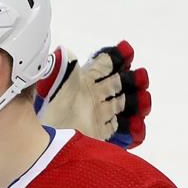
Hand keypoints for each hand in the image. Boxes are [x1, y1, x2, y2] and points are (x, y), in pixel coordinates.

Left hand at [36, 41, 151, 148]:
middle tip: (142, 77)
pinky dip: (131, 128)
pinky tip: (137, 125)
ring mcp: (95, 115)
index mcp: (81, 81)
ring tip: (144, 100)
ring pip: (121, 105)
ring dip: (135, 102)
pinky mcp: (97, 133)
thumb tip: (61, 51)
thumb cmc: (49, 105)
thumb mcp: (53, 79)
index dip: (115, 58)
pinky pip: (118, 129)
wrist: (43, 136)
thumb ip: (62, 63)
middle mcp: (90, 97)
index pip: (103, 65)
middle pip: (116, 84)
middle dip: (132, 79)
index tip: (127, 53)